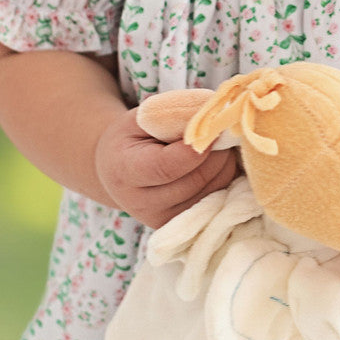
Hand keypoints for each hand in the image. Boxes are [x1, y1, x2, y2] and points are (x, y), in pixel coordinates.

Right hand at [94, 107, 239, 228]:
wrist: (116, 170)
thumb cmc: (132, 137)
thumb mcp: (143, 117)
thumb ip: (173, 116)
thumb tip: (211, 117)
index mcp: (124, 171)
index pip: (166, 167)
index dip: (196, 149)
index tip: (214, 129)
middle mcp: (139, 203)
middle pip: (194, 180)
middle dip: (217, 153)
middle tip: (222, 130)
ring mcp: (160, 219)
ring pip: (211, 191)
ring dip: (224, 164)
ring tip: (218, 143)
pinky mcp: (178, 223)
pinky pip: (215, 200)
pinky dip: (223, 177)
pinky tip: (215, 160)